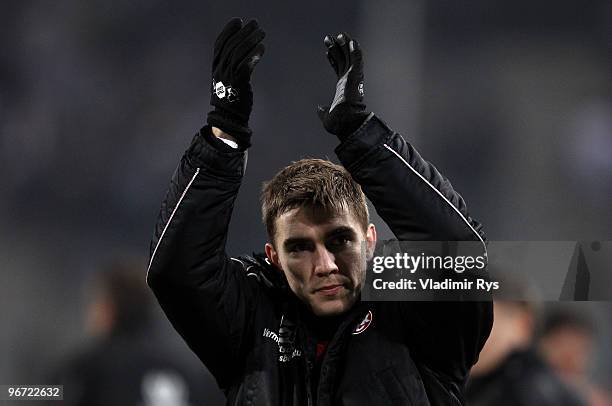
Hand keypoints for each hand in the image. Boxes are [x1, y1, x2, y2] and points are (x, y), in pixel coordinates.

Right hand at [207, 18, 264, 147]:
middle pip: (231, 45)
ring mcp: (228, 77)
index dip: (228, 31)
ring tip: (262, 33)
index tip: (239, 21)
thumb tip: (242, 52)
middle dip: (244, 32)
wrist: (228, 119)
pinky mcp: (238, 84)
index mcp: (215, 67)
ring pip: (238, 52)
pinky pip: (245, 65)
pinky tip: (262, 48)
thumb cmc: (231, 100)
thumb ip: (231, 66)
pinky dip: (254, 55)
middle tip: (255, 24)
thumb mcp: (226, 81)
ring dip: (251, 40)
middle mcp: (220, 70)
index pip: (219, 44)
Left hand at [317, 33, 369, 139]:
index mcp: (343, 88)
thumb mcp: (327, 116)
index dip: (334, 59)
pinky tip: (352, 41)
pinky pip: (357, 60)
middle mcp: (349, 81)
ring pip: (350, 57)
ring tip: (339, 34)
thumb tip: (319, 109)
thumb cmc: (338, 123)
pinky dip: (355, 50)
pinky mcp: (356, 76)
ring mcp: (353, 78)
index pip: (339, 69)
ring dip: (345, 45)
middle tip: (329, 38)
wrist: (345, 122)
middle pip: (343, 60)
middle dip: (337, 48)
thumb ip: (323, 111)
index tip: (328, 51)